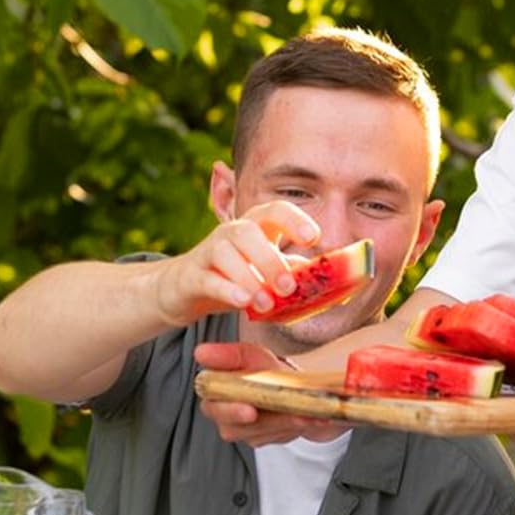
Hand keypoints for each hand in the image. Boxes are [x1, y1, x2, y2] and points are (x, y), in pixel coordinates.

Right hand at [154, 201, 320, 326]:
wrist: (184, 289)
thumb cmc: (236, 275)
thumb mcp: (267, 271)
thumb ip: (294, 270)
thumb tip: (329, 276)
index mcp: (256, 226)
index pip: (276, 210)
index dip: (295, 220)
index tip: (314, 239)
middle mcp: (231, 233)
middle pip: (249, 233)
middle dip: (271, 259)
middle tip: (289, 287)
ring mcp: (208, 252)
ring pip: (227, 255)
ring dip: (249, 278)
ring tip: (266, 303)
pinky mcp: (191, 276)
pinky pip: (208, 278)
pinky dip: (227, 289)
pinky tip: (243, 302)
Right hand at [194, 339, 347, 445]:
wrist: (299, 388)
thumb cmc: (270, 371)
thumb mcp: (252, 356)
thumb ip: (228, 356)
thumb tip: (201, 352)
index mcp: (218, 394)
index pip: (214, 406)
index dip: (230, 410)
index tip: (250, 409)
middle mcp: (227, 416)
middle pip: (236, 427)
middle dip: (264, 421)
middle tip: (286, 413)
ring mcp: (246, 431)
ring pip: (262, 432)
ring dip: (287, 420)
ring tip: (307, 411)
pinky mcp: (266, 438)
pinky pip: (280, 435)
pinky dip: (299, 424)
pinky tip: (314, 417)